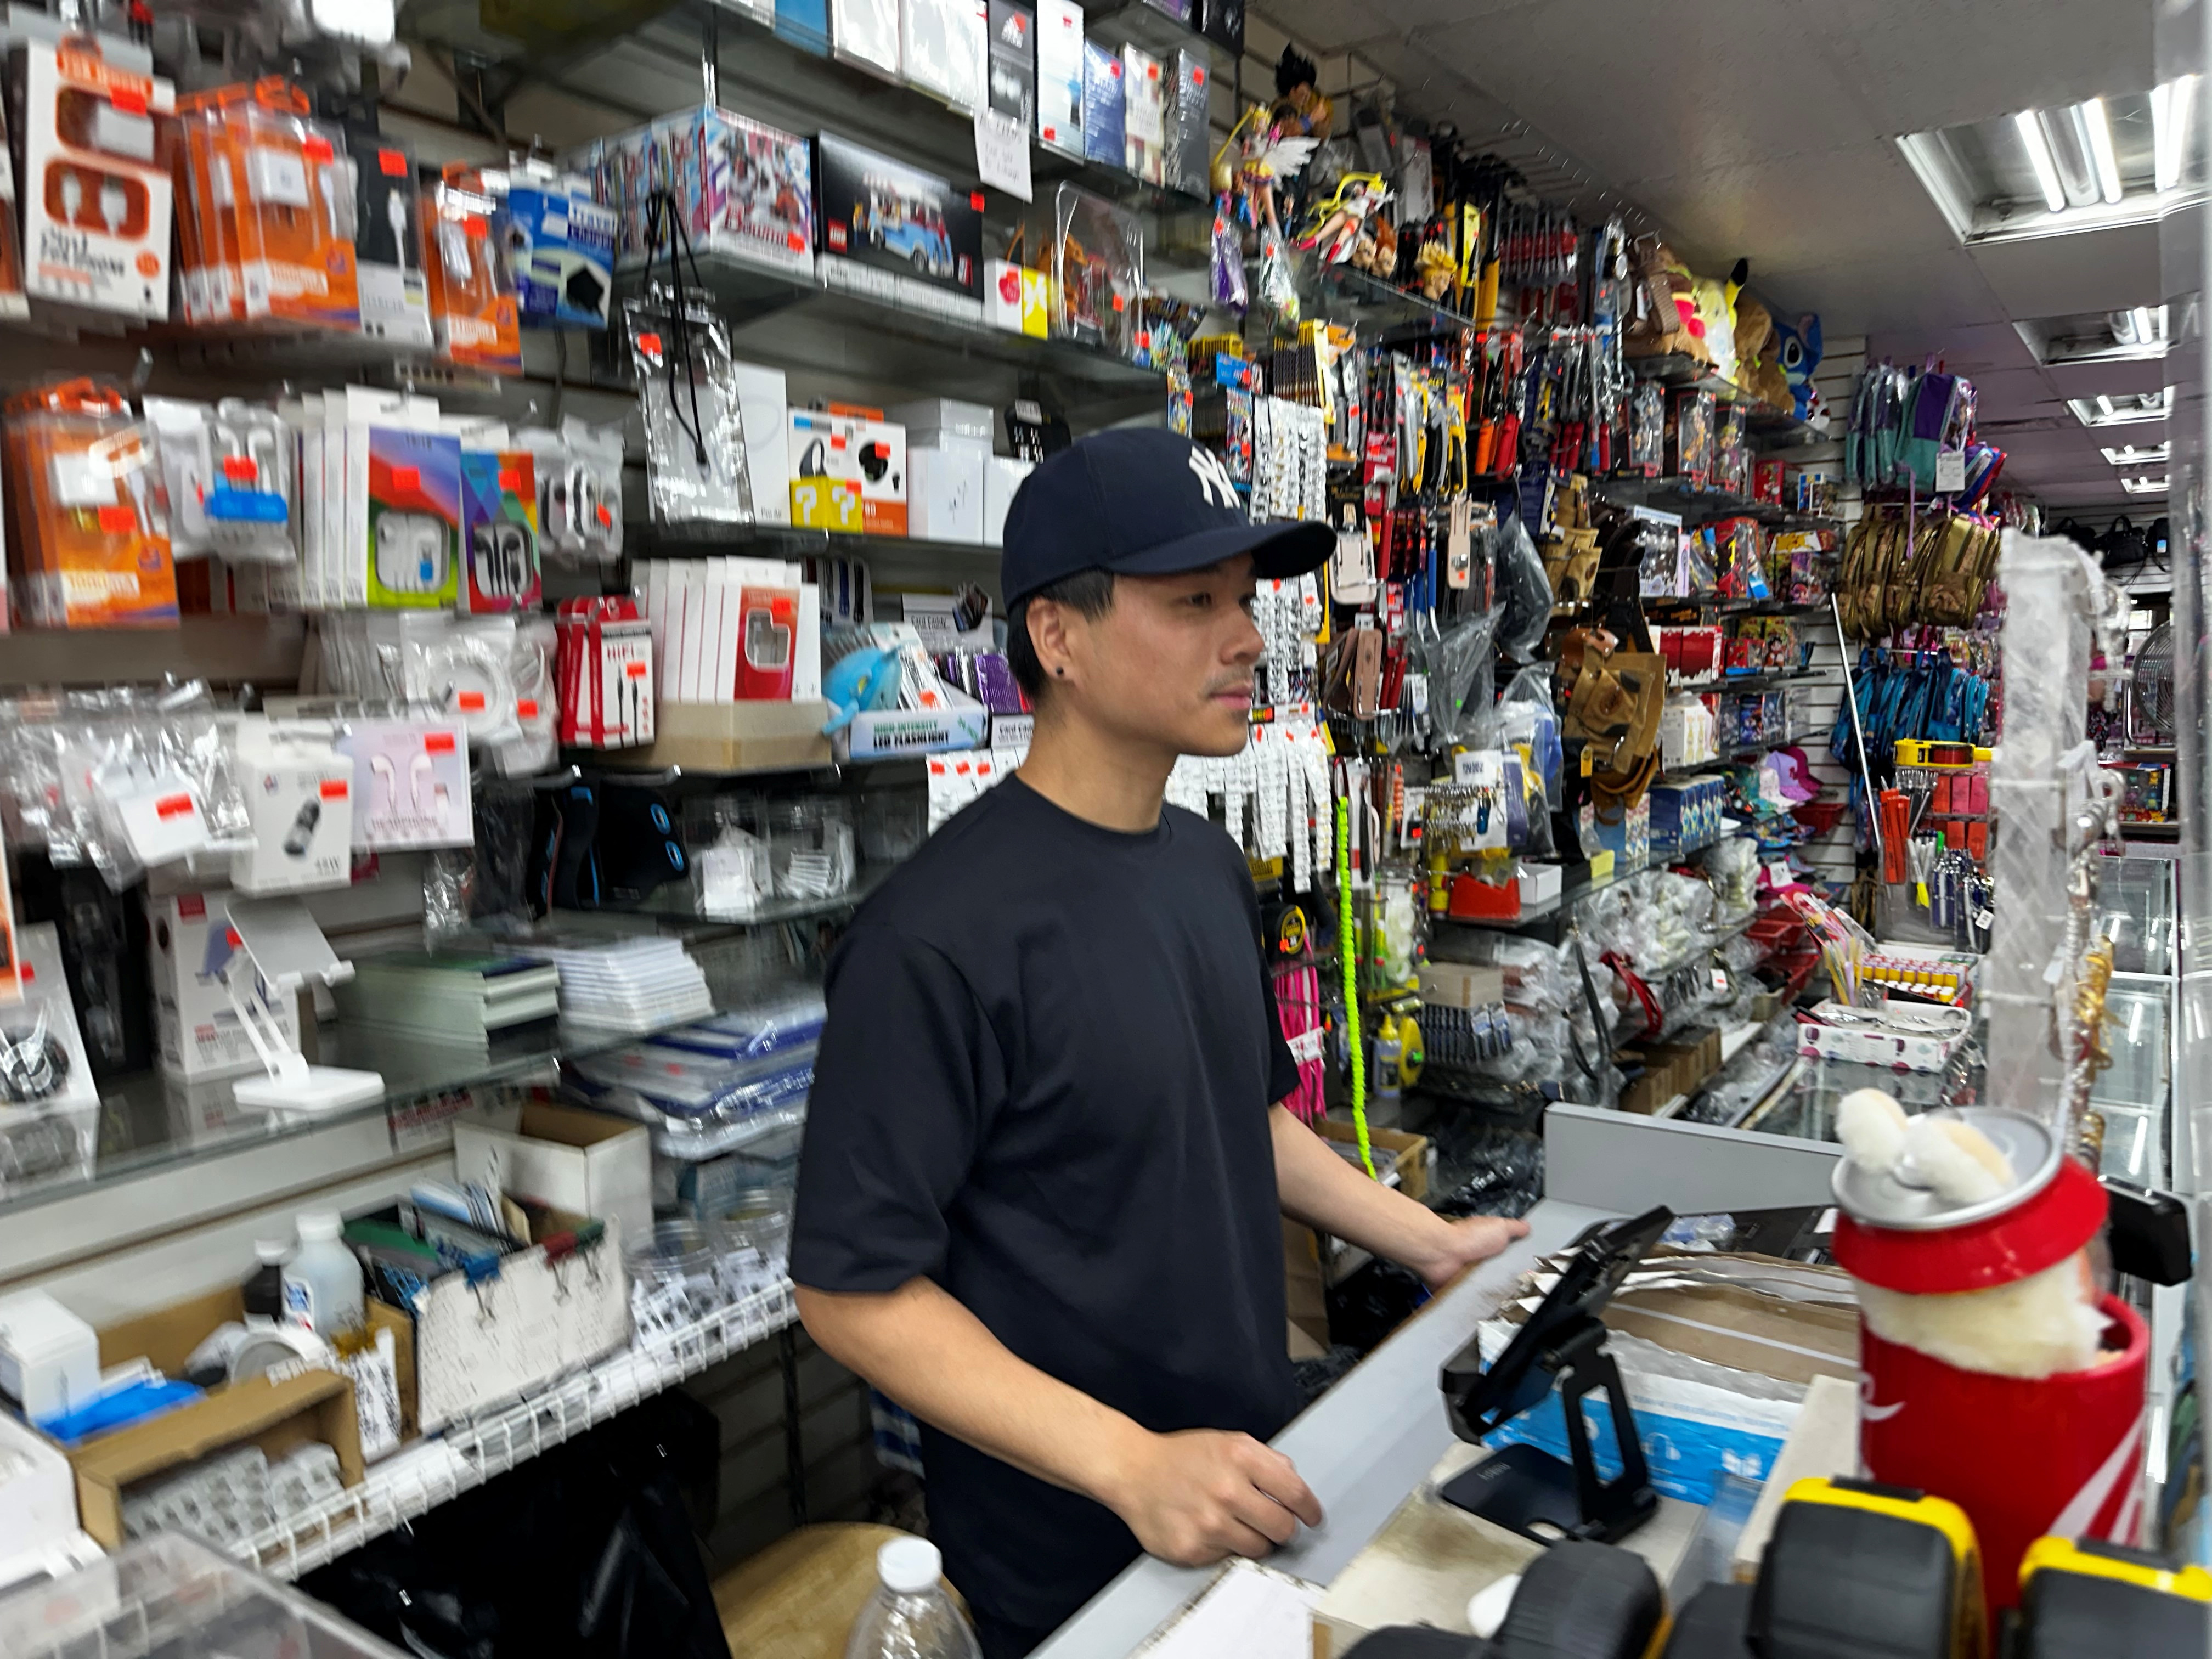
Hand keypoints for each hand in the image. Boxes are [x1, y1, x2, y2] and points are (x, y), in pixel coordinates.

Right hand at [1099, 1427, 1323, 1566]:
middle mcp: (1227, 1490)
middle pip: (1283, 1528)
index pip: (1295, 1493)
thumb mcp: (1228, 1441)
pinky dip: (1225, 1547)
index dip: (1310, 1509)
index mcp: (1240, 1458)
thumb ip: (1266, 1459)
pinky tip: (1209, 1529)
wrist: (1133, 1471)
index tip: (1312, 1517)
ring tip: (1235, 1523)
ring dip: (1255, 1539)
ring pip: (1259, 1548)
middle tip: (1272, 1523)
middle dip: (1283, 1527)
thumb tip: (1294, 1482)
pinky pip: (1228, 1558)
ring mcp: (1209, 1523)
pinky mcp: (1193, 1548)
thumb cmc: (1182, 1457)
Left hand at [1409, 1215, 1530, 1291]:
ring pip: (1485, 1283)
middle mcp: (1475, 1254)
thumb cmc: (1468, 1238)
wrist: (1442, 1253)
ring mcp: (1466, 1270)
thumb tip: (1527, 1226)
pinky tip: (1486, 1299)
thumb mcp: (1500, 1227)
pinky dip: (1476, 1298)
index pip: (1505, 1250)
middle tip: (1517, 1283)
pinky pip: (1471, 1294)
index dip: (1515, 1259)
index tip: (1525, 1266)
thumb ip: (1514, 1227)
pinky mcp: (1458, 1284)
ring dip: (1491, 1287)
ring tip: (1504, 1295)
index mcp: (1486, 1239)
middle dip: (1505, 1276)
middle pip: (1496, 1269)